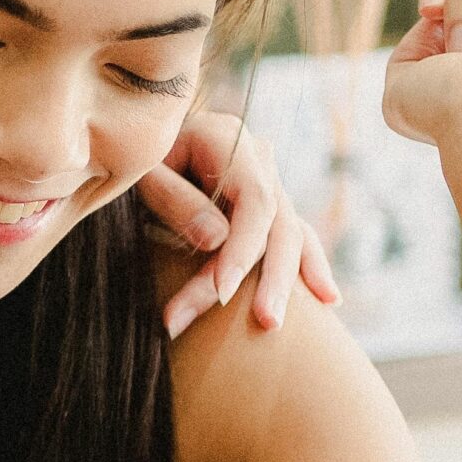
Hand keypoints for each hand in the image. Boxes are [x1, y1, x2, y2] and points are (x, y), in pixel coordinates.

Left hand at [148, 108, 336, 337]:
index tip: (222, 291)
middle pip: (278, 222)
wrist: (139, 140)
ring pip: (291, 234)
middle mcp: (256, 157)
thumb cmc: (134, 157)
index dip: (243, 249)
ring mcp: (267, 179)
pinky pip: (296, 236)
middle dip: (270, 277)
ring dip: (288, 282)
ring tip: (277, 324)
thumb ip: (173, 198)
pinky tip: (327, 298)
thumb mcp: (141, 170)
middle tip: (263, 322)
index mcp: (226, 138)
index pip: (254, 199)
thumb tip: (217, 239)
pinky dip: (309, 266)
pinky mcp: (268, 205)